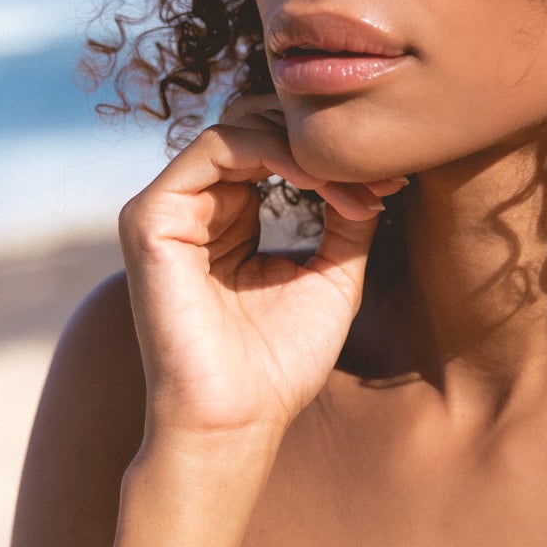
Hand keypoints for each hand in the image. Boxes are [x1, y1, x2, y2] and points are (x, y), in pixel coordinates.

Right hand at [118, 93, 406, 449]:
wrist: (239, 421)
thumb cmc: (280, 363)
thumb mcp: (332, 275)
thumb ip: (346, 215)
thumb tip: (379, 169)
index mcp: (226, 219)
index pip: (275, 149)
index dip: (334, 156)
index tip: (396, 181)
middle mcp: (192, 207)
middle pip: (256, 124)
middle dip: (323, 145)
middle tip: (384, 178)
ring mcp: (165, 209)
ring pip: (239, 126)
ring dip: (308, 150)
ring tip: (357, 189)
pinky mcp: (150, 218)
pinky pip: (216, 148)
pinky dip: (276, 154)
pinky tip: (320, 185)